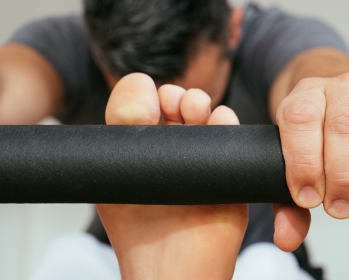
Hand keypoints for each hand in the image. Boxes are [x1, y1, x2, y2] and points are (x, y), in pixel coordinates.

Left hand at [97, 73, 247, 279]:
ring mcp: (202, 158)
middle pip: (178, 102)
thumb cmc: (139, 233)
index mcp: (139, 146)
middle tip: (174, 105)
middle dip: (176, 95)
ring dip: (201, 104)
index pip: (143, 101)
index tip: (147, 106)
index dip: (146, 95)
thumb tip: (142, 86)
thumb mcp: (114, 172)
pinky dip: (226, 122)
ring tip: (195, 113)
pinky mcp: (229, 170)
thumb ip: (121, 125)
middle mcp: (171, 148)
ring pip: (208, 112)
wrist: (175, 268)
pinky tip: (217, 125)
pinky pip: (233, 135)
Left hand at [272, 73, 348, 250]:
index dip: (305, 160)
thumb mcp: (289, 167)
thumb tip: (288, 237)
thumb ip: (285, 203)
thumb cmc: (311, 140)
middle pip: (346, 122)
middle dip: (345, 172)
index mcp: (305, 97)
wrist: (330, 104)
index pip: (302, 118)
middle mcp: (341, 89)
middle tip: (342, 208)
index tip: (309, 198)